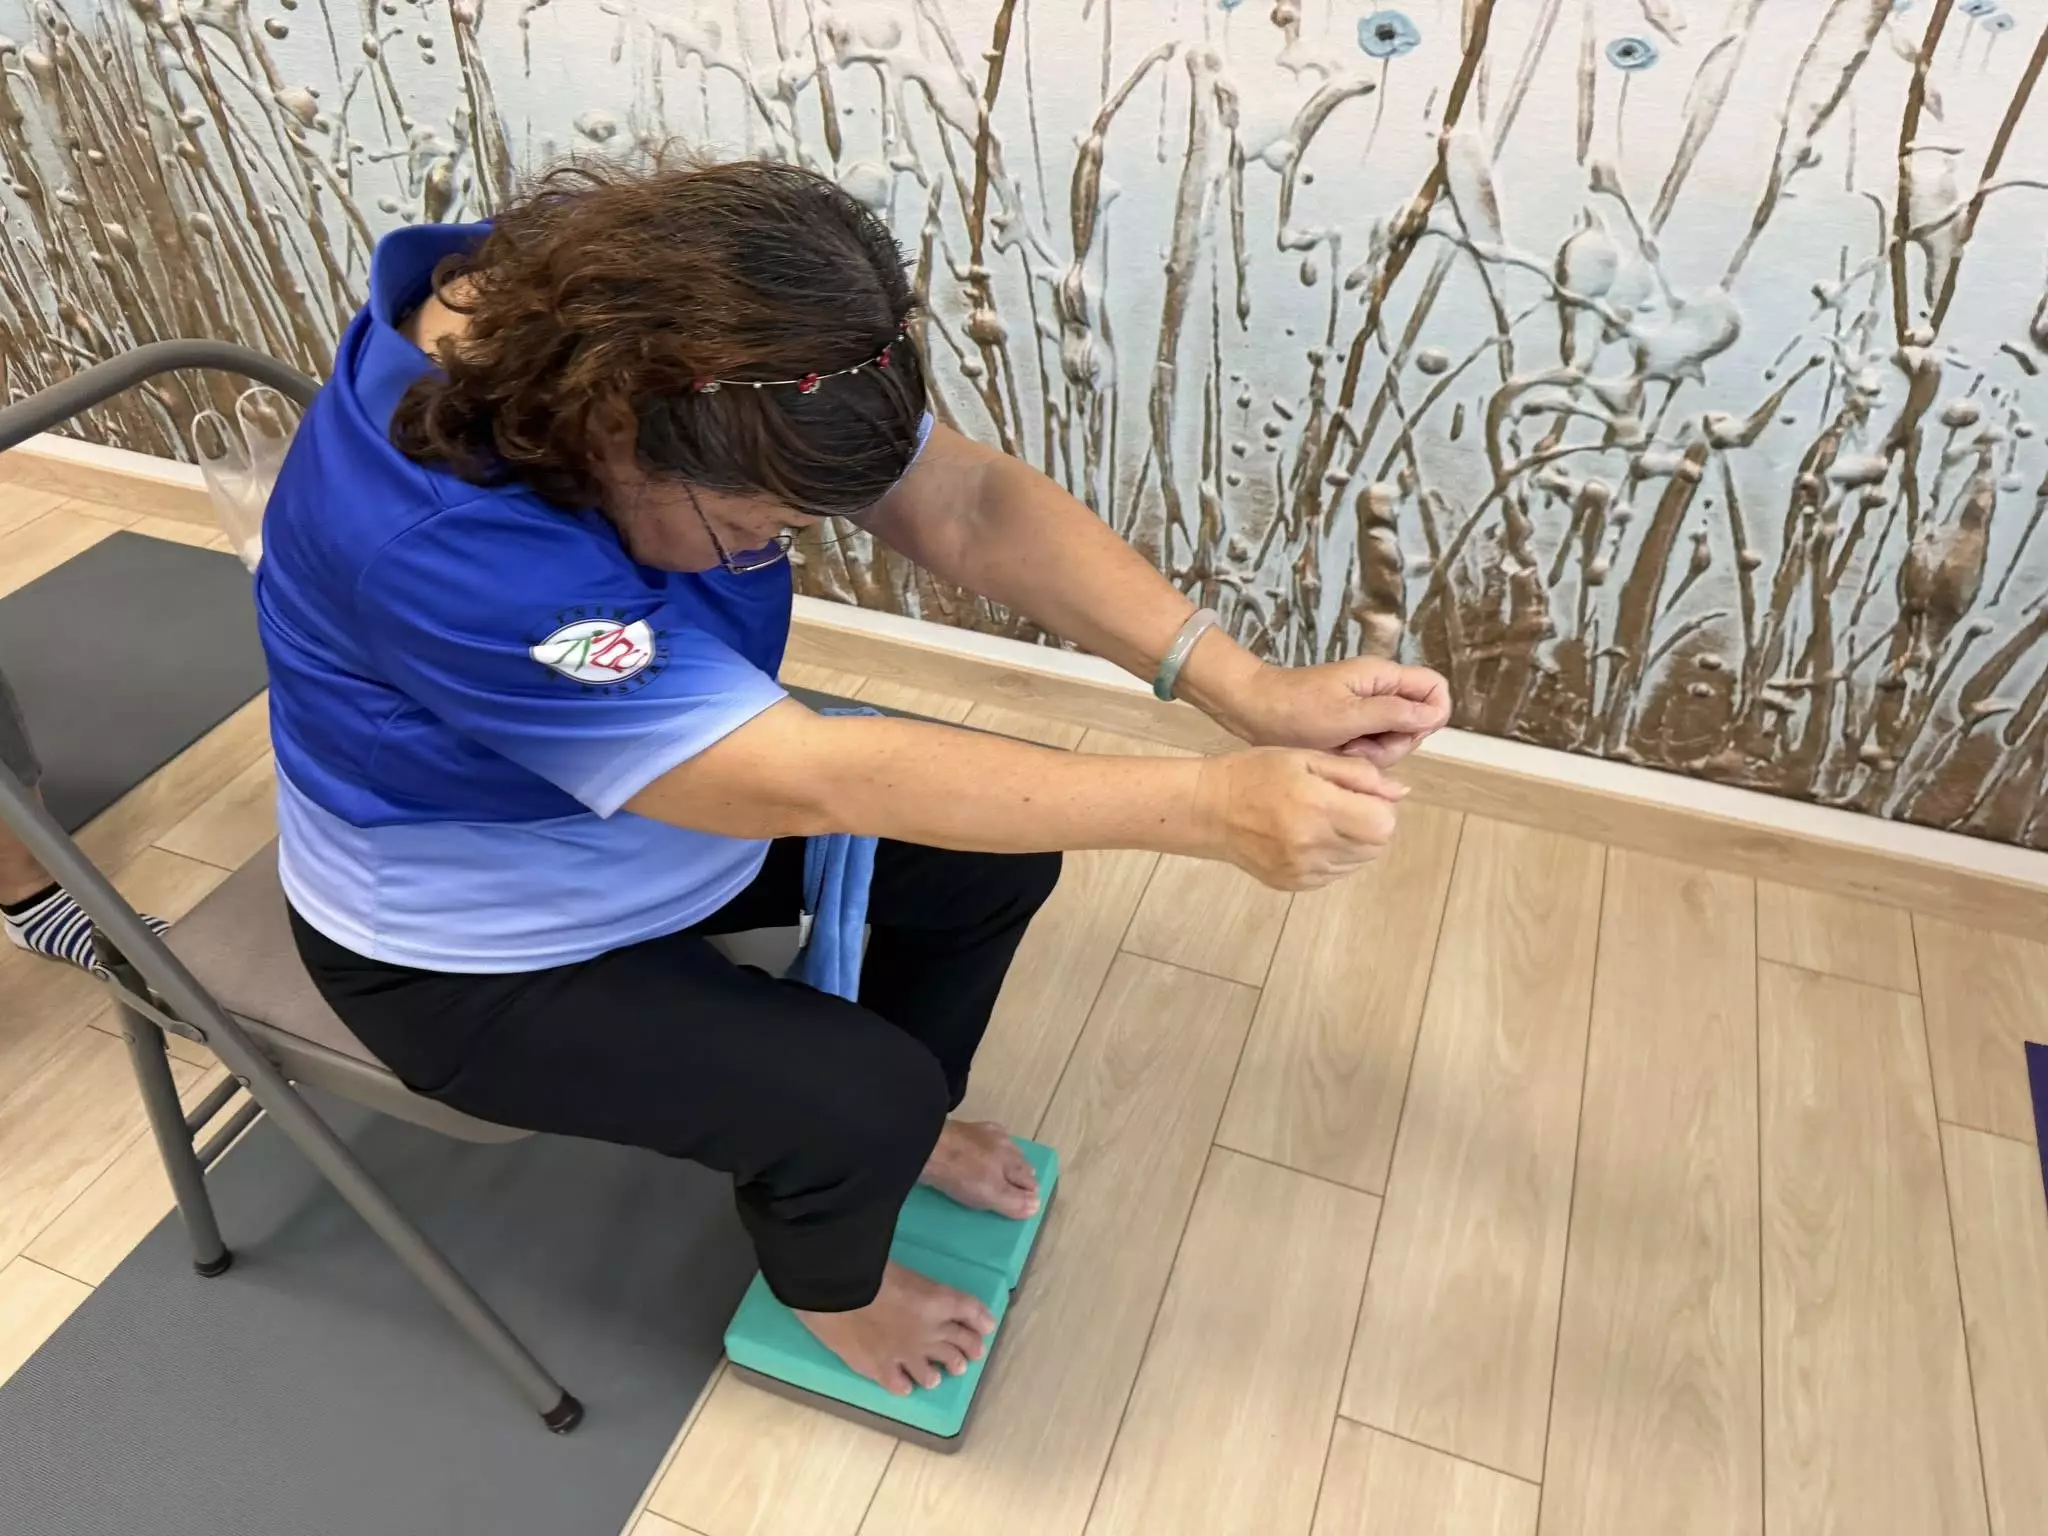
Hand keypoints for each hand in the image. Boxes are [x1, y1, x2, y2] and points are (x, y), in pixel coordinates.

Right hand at [1195, 749, 1404, 890]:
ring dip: (1353, 841)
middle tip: (1341, 805)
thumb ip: (1357, 773)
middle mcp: (1313, 845)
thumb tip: (1400, 792)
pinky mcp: (1294, 883)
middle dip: (1370, 824)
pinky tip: (1307, 836)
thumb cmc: (1256, 774)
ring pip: (1357, 861)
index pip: (1384, 824)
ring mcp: (1303, 870)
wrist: (1209, 810)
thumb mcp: (1306, 756)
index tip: (1359, 794)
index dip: (1380, 807)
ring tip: (1321, 819)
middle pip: (1375, 846)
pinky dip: (1332, 855)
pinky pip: (1334, 873)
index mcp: (1318, 807)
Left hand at [1224, 657, 1450, 766]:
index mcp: (1383, 677)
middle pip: (1417, 723)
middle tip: (1360, 745)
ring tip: (1342, 749)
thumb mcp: (1348, 714)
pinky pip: (1372, 749)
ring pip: (1395, 741)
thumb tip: (1435, 714)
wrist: (1254, 712)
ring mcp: (1367, 712)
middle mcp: (1381, 693)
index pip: (1435, 689)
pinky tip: (1336, 754)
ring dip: (1374, 754)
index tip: (1406, 733)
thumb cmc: (1297, 709)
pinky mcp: (1353, 729)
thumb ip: (1394, 713)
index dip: (1432, 716)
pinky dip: (1358, 757)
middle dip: (1395, 743)